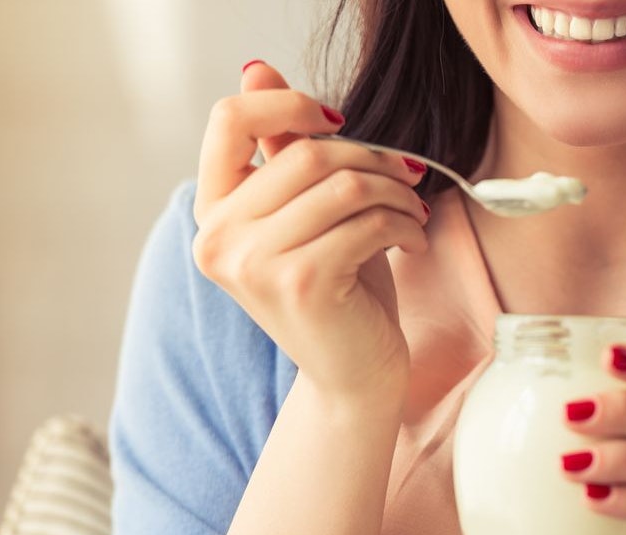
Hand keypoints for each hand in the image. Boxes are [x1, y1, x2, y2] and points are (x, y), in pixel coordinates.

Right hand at [191, 61, 431, 400]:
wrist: (353, 375)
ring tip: (413, 212)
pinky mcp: (301, 283)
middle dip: (372, 157)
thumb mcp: (306, 213)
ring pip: (343, 185)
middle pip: (306, 151)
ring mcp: (254, 263)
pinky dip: (403, 224)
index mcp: (213, 211)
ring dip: (395, 192)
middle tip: (408, 177)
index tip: (339, 121)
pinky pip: (366, 222)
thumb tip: (256, 69)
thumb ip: (280, 150)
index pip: (229, 119)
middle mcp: (218, 237)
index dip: (289, 103)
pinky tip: (411, 240)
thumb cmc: (338, 289)